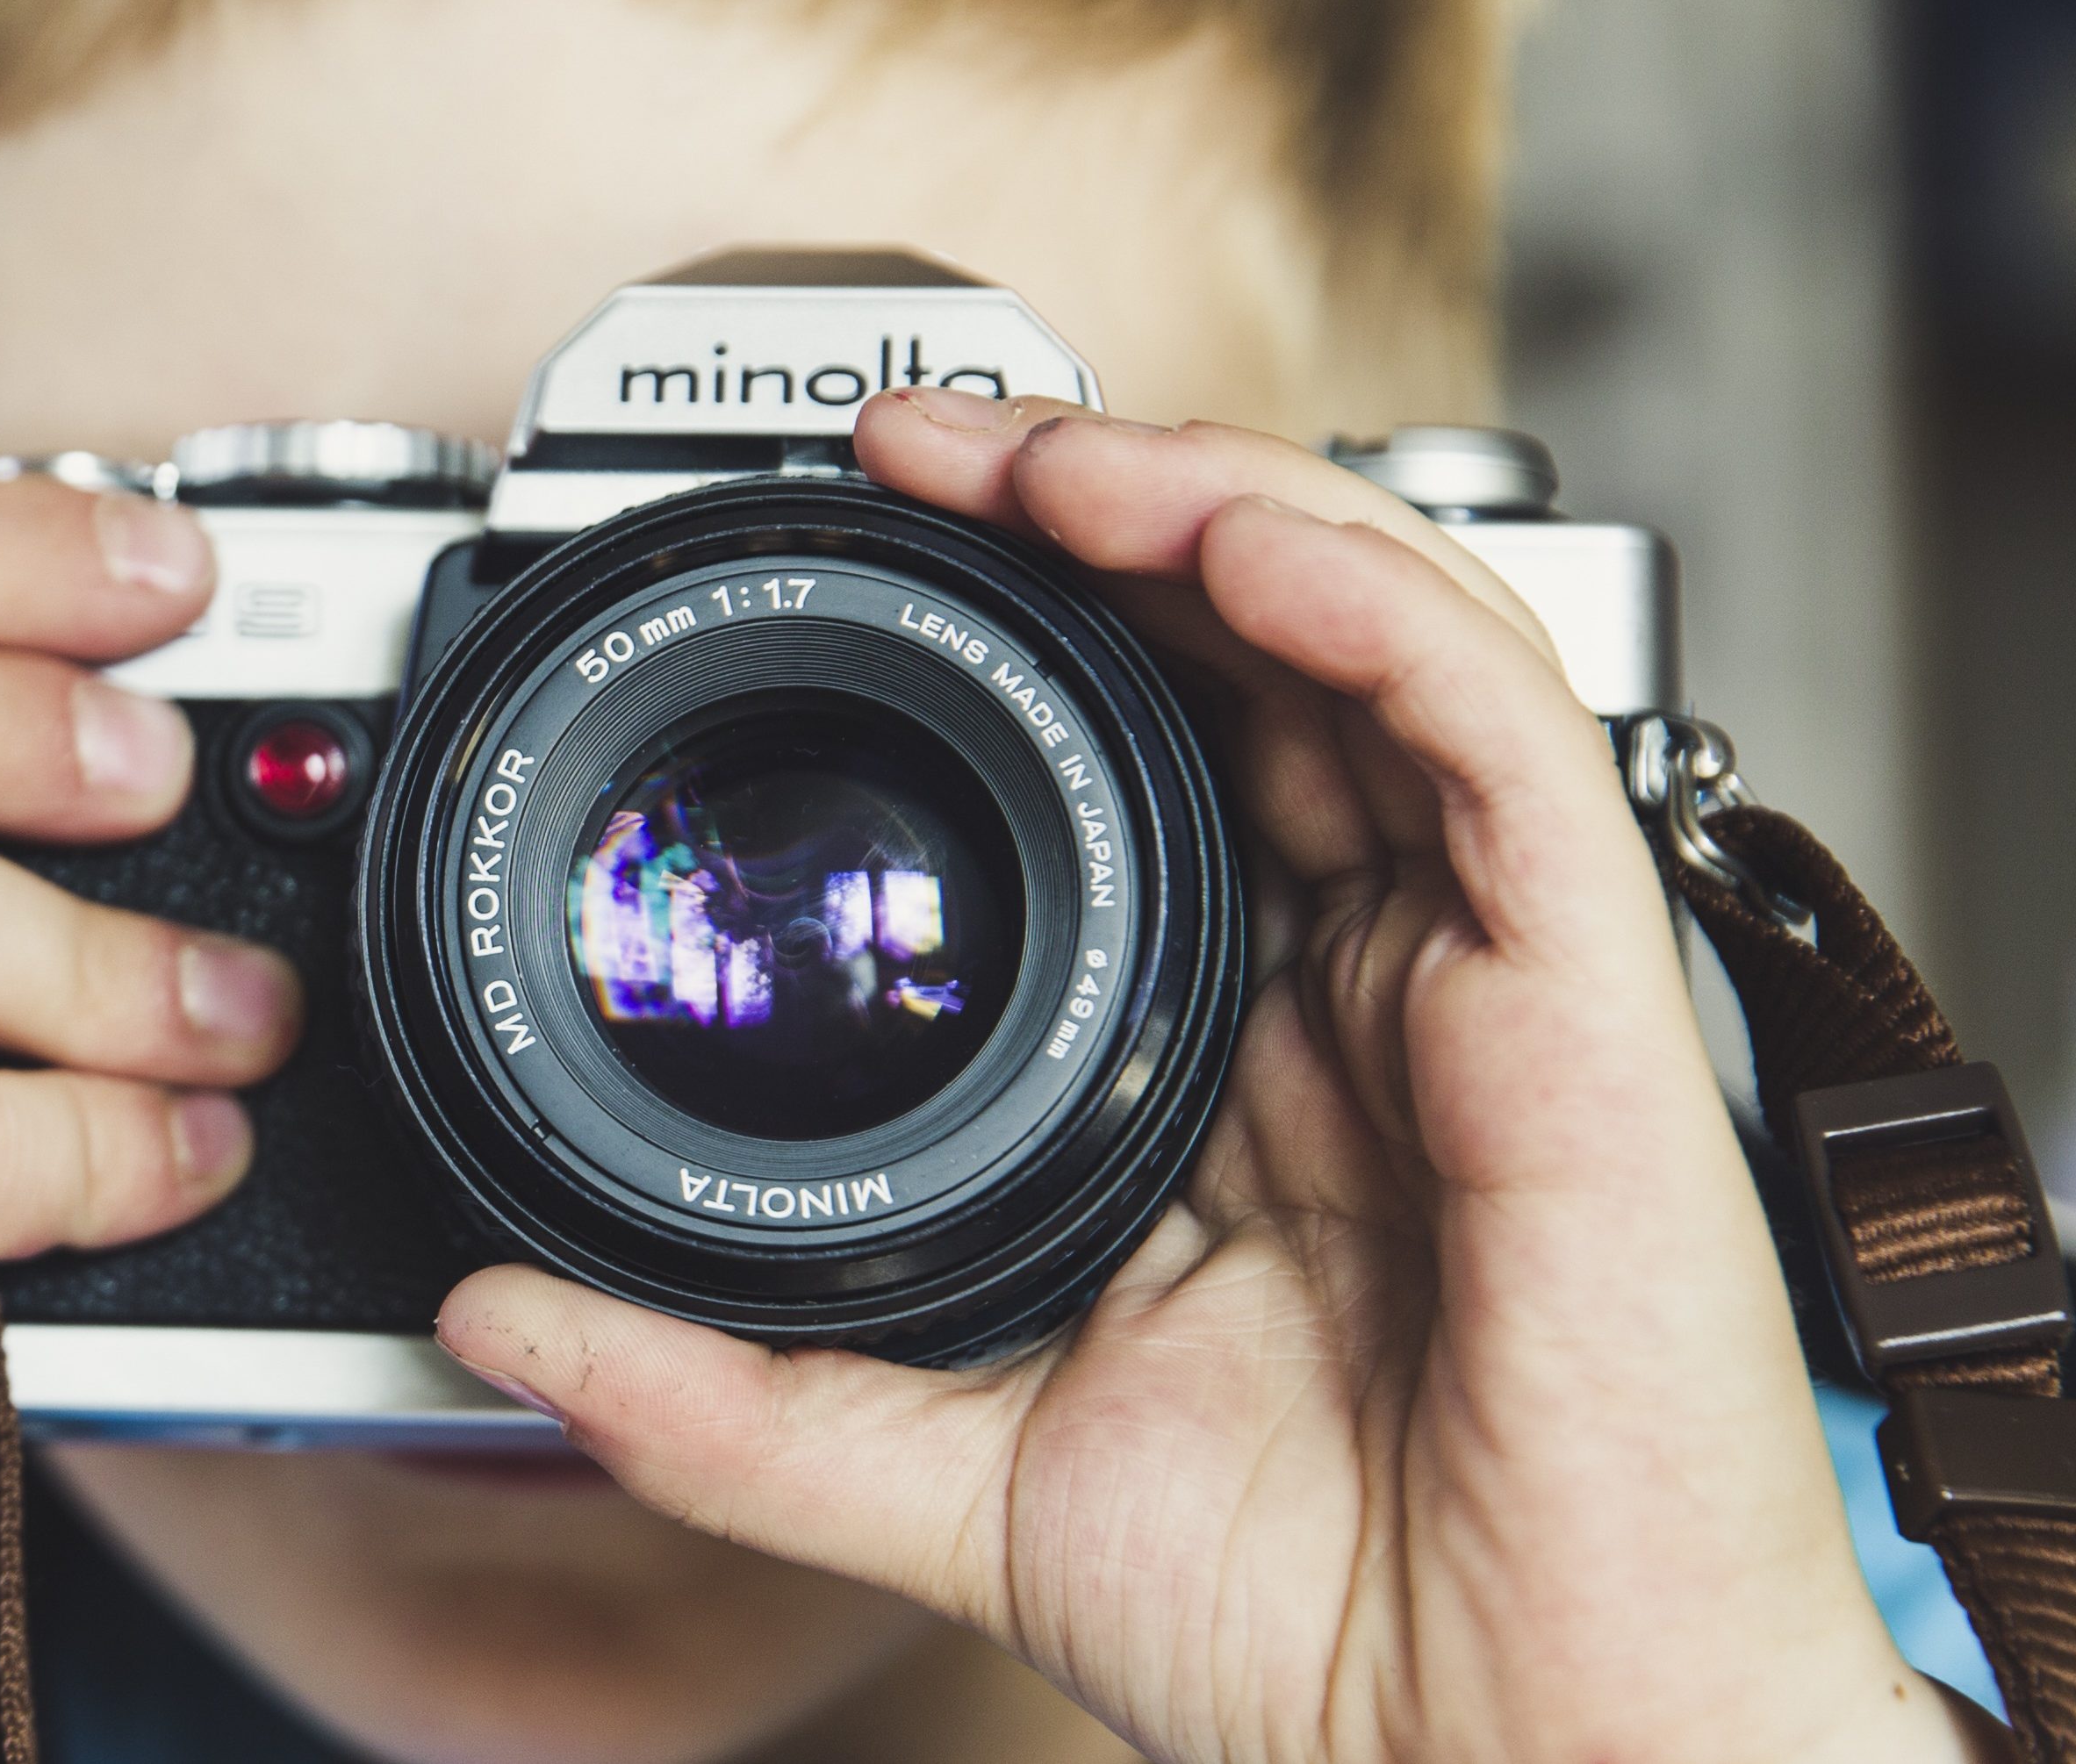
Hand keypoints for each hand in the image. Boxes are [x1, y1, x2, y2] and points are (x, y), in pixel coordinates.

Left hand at [436, 394, 1995, 1763]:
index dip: (1022, 629)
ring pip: (1373, 633)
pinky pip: (1495, 730)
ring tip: (1027, 446)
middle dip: (1090, 504)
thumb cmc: (1305, 1630)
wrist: (1489, 1757)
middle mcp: (1368, 988)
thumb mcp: (935, 1471)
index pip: (1151, 763)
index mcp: (1243, 1062)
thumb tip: (489, 1317)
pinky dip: (1360, 596)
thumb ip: (714, 1393)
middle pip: (1254, 654)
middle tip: (912, 443)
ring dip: (1203, 498)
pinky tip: (1222, 534)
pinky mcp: (1586, 997)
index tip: (851, 554)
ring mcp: (1481, 977)